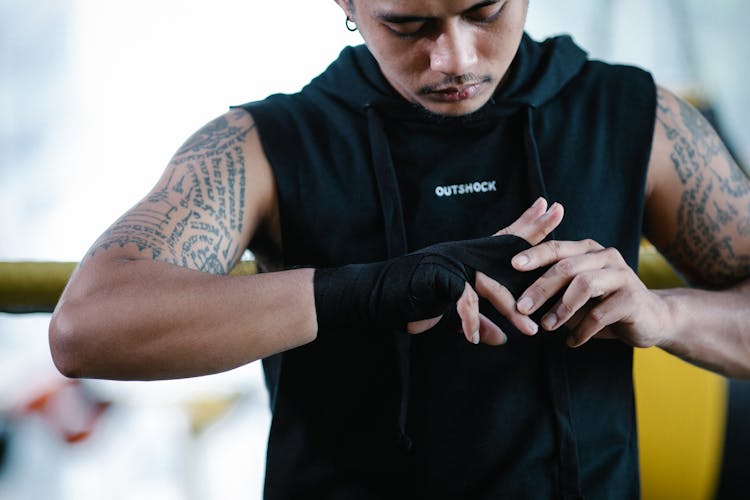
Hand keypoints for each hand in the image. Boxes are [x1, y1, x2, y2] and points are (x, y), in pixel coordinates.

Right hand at [408, 197, 563, 344]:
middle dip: (533, 230)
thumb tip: (500, 338)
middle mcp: (461, 255)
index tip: (548, 207)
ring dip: (510, 308)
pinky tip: (475, 338)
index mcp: (466, 259)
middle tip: (558, 211)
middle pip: (504, 245)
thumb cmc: (411, 299)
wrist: (375, 296)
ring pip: (490, 282)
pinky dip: (469, 321)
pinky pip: (463, 299)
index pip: (502, 240)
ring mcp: (449, 263)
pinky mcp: (436, 277)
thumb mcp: (449, 313)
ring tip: (530, 330)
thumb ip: (477, 319)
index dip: (525, 224)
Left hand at [511, 238, 671, 347]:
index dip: (534, 255)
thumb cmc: (603, 305)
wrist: (650, 320)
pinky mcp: (633, 298)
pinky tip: (572, 341)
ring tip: (546, 326)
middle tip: (521, 307)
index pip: (557, 248)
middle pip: (567, 267)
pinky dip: (581, 330)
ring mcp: (622, 275)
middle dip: (540, 287)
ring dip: (561, 309)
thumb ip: (554, 290)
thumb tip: (519, 299)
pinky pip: (599, 314)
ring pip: (584, 285)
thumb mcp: (576, 293)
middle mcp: (605, 256)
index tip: (512, 265)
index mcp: (588, 250)